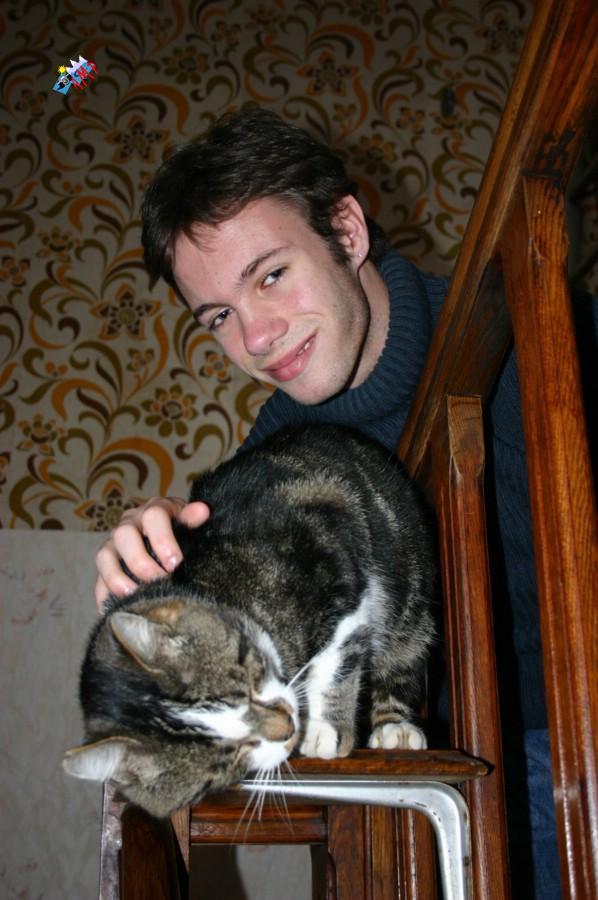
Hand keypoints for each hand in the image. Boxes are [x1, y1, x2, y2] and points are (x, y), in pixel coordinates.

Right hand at [94, 497, 209, 611]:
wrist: (168, 535)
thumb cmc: (181, 529)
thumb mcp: (189, 521)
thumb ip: (193, 518)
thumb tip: (202, 511)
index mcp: (153, 510)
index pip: (153, 516)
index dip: (162, 539)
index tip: (175, 563)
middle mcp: (129, 524)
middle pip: (124, 535)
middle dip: (140, 561)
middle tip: (158, 581)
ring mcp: (114, 544)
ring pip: (104, 556)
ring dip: (117, 578)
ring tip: (133, 596)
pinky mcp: (106, 566)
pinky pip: (98, 579)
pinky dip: (104, 596)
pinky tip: (112, 611)